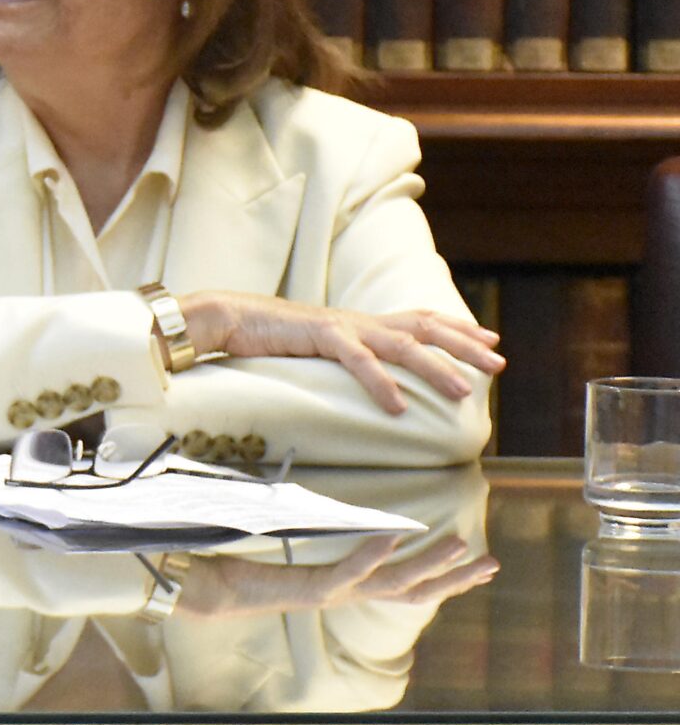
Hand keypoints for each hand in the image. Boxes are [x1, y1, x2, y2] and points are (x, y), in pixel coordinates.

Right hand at [176, 291, 504, 414]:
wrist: (225, 317)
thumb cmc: (264, 338)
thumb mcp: (315, 350)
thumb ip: (345, 359)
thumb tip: (369, 382)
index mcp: (359, 323)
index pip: (419, 319)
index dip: (457, 329)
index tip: (490, 340)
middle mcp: (358, 320)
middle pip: (424, 326)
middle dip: (465, 344)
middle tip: (499, 364)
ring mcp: (341, 326)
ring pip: (402, 343)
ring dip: (437, 367)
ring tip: (464, 391)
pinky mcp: (318, 334)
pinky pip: (358, 360)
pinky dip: (381, 383)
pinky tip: (398, 406)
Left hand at [176, 533, 497, 619]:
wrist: (195, 583)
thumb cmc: (233, 558)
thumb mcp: (279, 536)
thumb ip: (304, 520)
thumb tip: (314, 488)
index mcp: (339, 583)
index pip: (402, 582)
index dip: (440, 574)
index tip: (475, 561)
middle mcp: (340, 593)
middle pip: (411, 591)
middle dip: (453, 578)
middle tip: (492, 562)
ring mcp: (326, 594)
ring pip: (390, 585)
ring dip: (427, 566)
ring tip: (460, 545)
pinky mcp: (306, 590)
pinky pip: (347, 573)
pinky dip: (371, 554)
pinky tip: (395, 535)